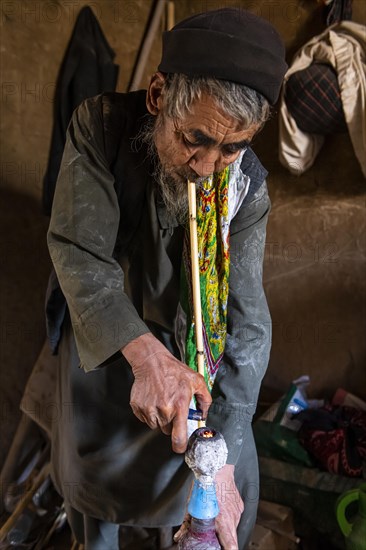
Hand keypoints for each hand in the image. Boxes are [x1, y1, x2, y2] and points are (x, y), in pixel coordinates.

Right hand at [122, 333, 211, 452]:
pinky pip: (145, 419)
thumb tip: (204, 415)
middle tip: (172, 406)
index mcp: (179, 406)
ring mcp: (149, 409)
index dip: (180, 446)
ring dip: (160, 418)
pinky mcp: (138, 407)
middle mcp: (163, 410)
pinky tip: (154, 399)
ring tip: (162, 400)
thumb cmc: (174, 370)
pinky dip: (150, 412)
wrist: (152, 362)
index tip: (180, 447)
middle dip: (171, 422)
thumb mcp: (196, 381)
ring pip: (156, 425)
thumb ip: (205, 400)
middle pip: (168, 430)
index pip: (179, 437)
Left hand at [174, 464, 243, 548]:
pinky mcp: (240, 505)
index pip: (231, 543)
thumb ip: (187, 524)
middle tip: (214, 535)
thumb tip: (180, 537)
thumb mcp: (192, 506)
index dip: (229, 549)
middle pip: (231, 537)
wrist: (216, 466)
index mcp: (222, 519)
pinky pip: (235, 516)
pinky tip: (221, 509)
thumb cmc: (204, 484)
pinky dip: (228, 516)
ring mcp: (238, 510)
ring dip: (225, 526)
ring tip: (216, 519)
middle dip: (223, 539)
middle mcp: (232, 516)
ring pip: (232, 526)